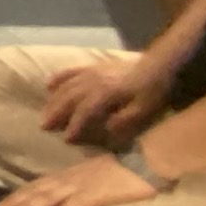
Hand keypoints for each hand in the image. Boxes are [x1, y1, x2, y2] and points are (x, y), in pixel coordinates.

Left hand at [0, 154, 161, 205]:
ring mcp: (86, 185)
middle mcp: (72, 179)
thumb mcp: (95, 181)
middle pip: (38, 191)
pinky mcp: (103, 192)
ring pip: (52, 196)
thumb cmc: (125, 173)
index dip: (18, 198)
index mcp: (71, 177)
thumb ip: (78, 193)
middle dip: (16, 204)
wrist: (150, 160)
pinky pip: (82, 202)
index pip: (38, 187)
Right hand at [36, 58, 161, 146]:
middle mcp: (94, 81)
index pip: (85, 111)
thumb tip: (105, 129)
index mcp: (106, 93)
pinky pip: (71, 71)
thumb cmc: (153, 92)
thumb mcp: (144, 111)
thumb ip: (124, 121)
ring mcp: (92, 71)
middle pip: (70, 98)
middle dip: (57, 113)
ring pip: (67, 86)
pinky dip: (58, 78)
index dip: (75, 126)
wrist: (160, 66)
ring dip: (54, 100)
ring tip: (45, 114)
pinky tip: (49, 85)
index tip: (67, 140)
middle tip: (45, 127)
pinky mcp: (94, 66)